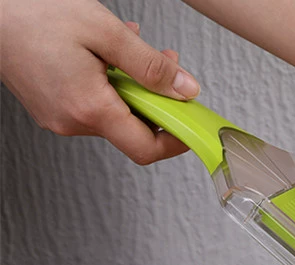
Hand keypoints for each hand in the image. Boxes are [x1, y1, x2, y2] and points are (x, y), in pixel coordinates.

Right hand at [0, 0, 200, 164]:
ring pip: (113, 113)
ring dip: (133, 86)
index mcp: (88, 108)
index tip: (192, 125)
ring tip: (132, 49)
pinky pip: (92, 103)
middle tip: (166, 66)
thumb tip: (185, 90)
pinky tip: (108, 54)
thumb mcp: (105, 32)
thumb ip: (150, 66)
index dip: (176, 140)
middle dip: (156, 99)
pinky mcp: (50, 106)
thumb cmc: (31, 12)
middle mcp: (71, 121)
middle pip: (132, 129)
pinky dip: (110, 83)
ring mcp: (57, 116)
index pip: (146, 149)